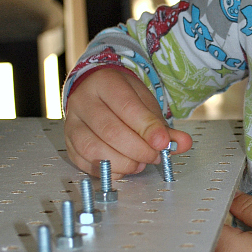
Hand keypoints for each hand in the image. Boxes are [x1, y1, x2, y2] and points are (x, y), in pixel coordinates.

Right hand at [64, 69, 192, 175]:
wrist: (97, 93)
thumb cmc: (124, 99)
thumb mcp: (146, 104)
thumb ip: (164, 126)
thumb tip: (183, 144)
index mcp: (104, 82)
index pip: (126, 107)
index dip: (147, 128)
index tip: (163, 143)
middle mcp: (82, 100)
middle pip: (110, 130)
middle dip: (138, 149)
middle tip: (155, 156)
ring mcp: (71, 122)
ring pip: (93, 148)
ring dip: (123, 162)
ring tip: (140, 162)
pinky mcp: (68, 142)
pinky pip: (84, 162)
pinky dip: (109, 170)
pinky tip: (124, 167)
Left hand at [209, 192, 251, 251]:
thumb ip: (250, 206)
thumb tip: (233, 198)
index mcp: (225, 248)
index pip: (206, 218)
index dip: (214, 203)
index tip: (226, 195)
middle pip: (205, 235)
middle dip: (217, 220)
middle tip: (235, 209)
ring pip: (211, 251)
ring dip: (222, 238)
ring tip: (243, 228)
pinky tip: (245, 247)